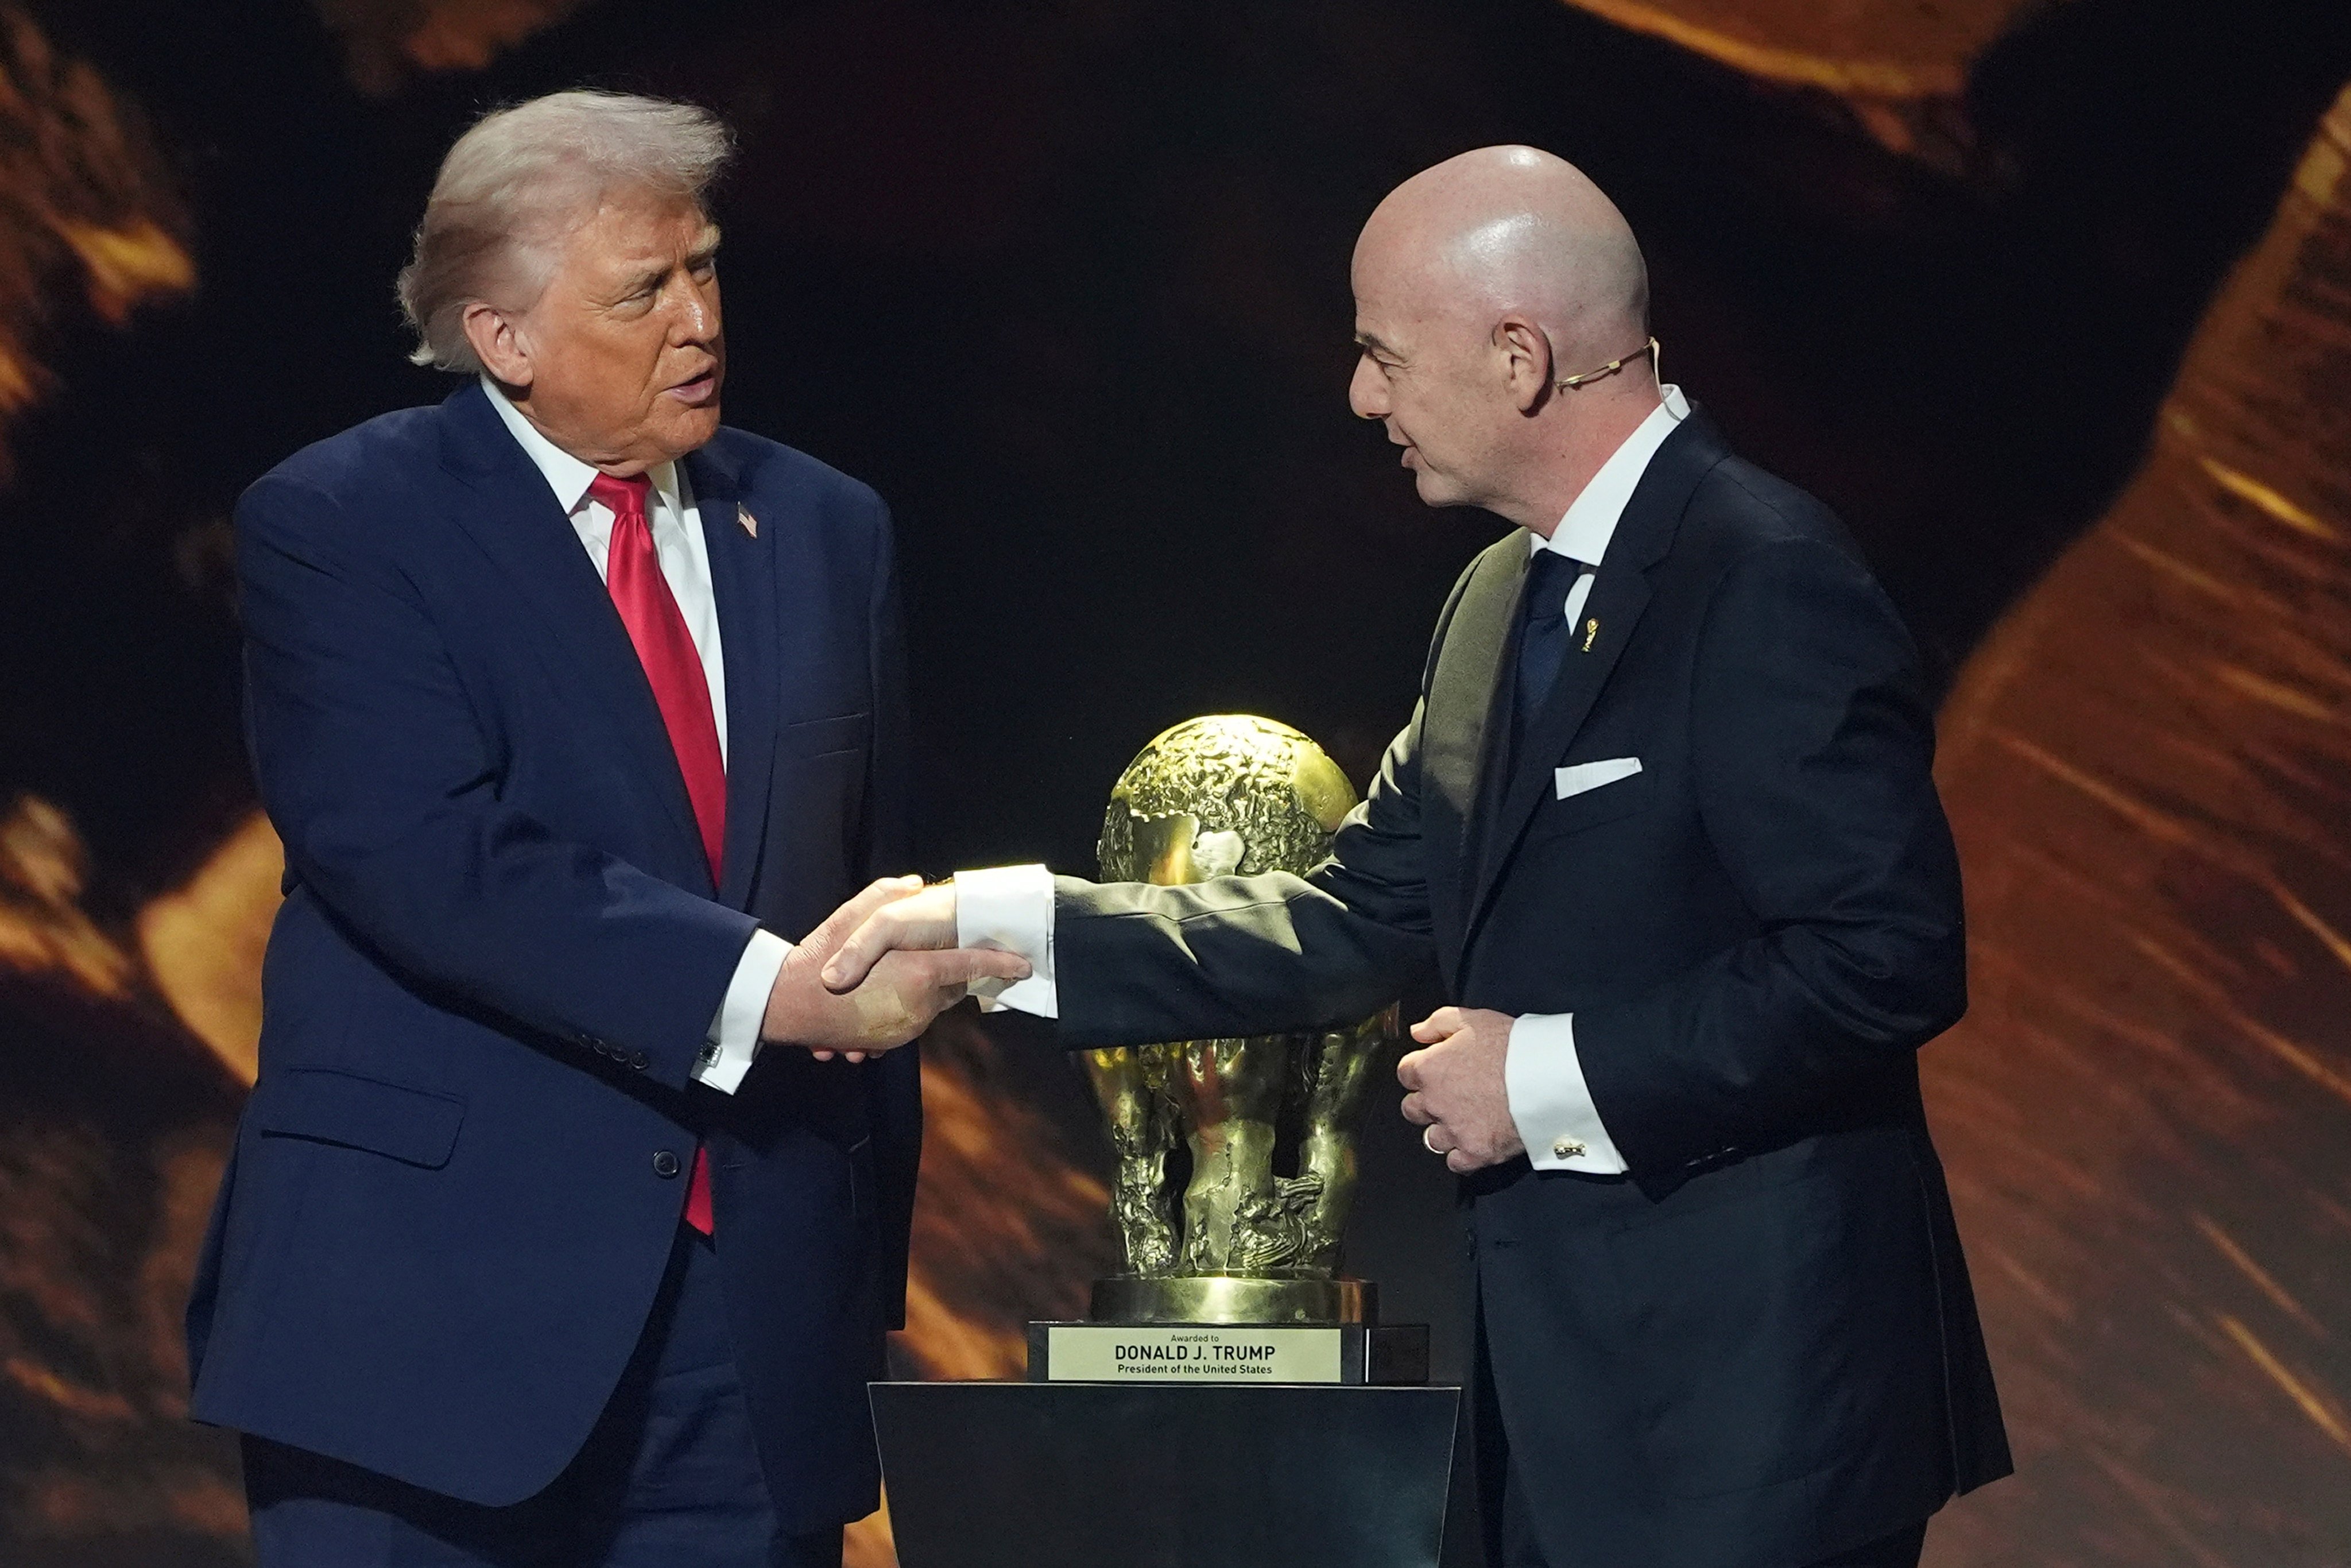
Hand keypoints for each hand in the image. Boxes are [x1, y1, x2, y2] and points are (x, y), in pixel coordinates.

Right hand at [767, 878, 1027, 1059]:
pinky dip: (901, 1007)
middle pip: (951, 987)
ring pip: (930, 1004)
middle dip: (946, 972)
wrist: (786, 1004)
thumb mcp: (853, 917)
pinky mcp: (889, 1043)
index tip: (1023, 963)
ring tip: (889, 975)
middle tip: (923, 953)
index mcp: (917, 974)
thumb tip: (913, 883)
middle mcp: (918, 1006)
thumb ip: (885, 896)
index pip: (969, 966)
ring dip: (921, 990)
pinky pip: (908, 1020)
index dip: (998, 963)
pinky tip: (874, 995)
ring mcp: (905, 1028)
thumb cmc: (822, 958)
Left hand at [1397, 1007, 1523, 1173]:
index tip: (1438, 1069)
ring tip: (1468, 1120)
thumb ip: (1437, 1023)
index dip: (1421, 1070)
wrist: (1546, 1075)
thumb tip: (1417, 1033)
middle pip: (1412, 1109)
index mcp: (1429, 1070)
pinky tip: (1476, 1141)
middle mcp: (1434, 1103)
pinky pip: (1456, 1163)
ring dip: (1445, 1131)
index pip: (1405, 1074)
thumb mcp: (1472, 1018)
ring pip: (1433, 1138)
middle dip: (1427, 1103)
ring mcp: (1454, 1131)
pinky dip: (1463, 1156)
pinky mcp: (1476, 1152)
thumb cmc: (1512, 1045)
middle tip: (1452, 1096)